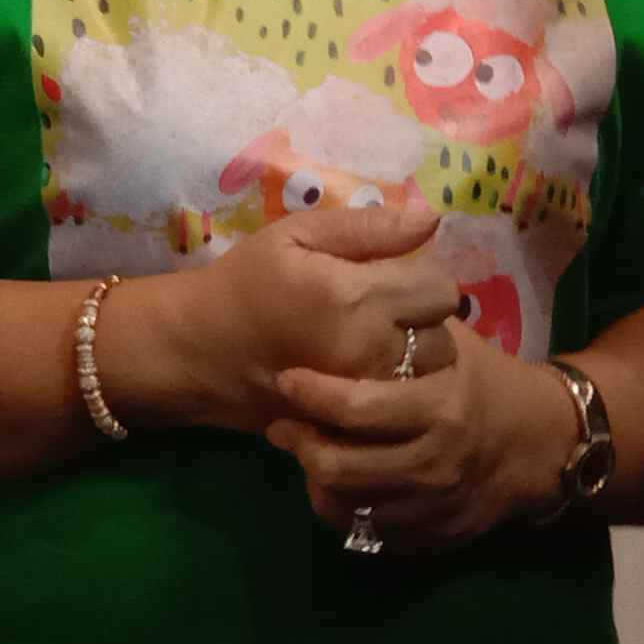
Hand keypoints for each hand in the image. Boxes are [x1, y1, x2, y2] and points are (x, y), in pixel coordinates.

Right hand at [98, 196, 461, 436]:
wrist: (199, 349)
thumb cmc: (245, 282)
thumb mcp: (295, 235)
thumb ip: (366, 227)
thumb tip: (432, 219)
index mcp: (358, 296)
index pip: (440, 289)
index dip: (421, 278)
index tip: (391, 278)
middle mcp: (369, 349)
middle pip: (443, 337)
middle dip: (421, 322)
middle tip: (383, 314)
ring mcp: (362, 395)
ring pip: (429, 379)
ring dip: (414, 361)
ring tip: (376, 345)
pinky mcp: (352, 425)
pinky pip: (401, 410)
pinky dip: (395, 395)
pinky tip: (366, 377)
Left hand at [261, 340, 578, 553]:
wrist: (538, 442)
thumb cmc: (480, 378)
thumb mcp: (451, 338)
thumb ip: (408, 312)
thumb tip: (363, 264)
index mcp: (440, 406)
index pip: (358, 410)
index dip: (313, 395)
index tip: (287, 377)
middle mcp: (436, 463)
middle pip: (341, 469)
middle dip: (301, 445)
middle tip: (282, 424)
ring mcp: (433, 507)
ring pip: (347, 507)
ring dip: (314, 478)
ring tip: (303, 449)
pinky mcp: (431, 538)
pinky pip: (367, 534)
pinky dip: (343, 510)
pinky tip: (335, 483)